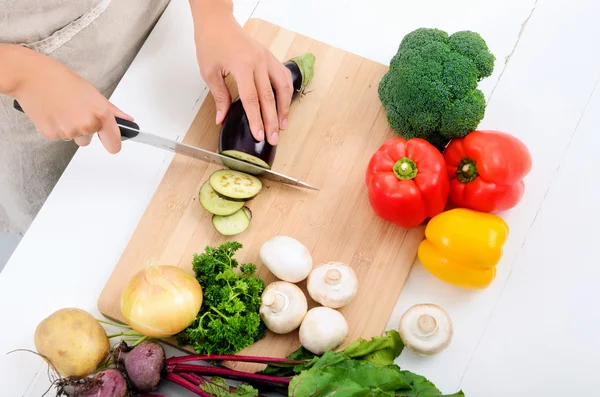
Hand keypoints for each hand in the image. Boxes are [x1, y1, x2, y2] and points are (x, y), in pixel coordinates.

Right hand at [10, 46, 131, 153]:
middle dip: (85, 129)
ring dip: (70, 128)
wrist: (30, 76)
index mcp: (100, 114)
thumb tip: (127, 120)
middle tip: (74, 110)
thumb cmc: (60, 79)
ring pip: (74, 138)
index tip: (110, 141)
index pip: (114, 144)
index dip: (112, 143)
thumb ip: (111, 110)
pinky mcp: (51, 134)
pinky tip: (52, 112)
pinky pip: (59, 136)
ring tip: (62, 108)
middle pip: (89, 140)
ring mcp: (68, 131)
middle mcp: (86, 125)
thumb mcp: (92, 92)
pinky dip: (56, 127)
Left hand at [191, 0, 292, 144]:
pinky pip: (283, 77)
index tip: (259, 135)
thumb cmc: (211, 42)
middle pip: (269, 98)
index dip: (256, 120)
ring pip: (282, 87)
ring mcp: (267, 59)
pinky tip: (285, 104)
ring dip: (284, 108)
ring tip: (282, 125)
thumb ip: (219, 96)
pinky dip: (287, 92)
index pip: (252, 100)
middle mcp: (259, 62)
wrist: (217, 22)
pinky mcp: (270, 57)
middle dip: (272, 121)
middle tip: (273, 138)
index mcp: (242, 66)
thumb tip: (222, 118)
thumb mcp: (209, 72)